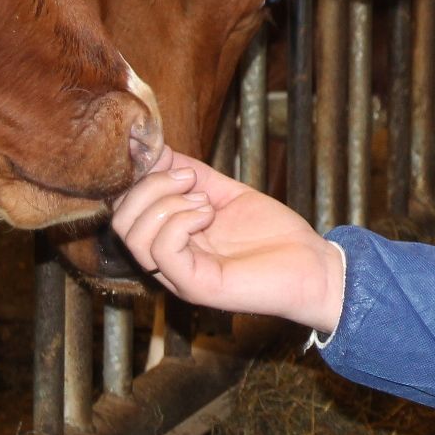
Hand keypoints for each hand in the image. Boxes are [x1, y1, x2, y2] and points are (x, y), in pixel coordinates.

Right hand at [108, 150, 346, 335]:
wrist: (313, 265)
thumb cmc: (274, 235)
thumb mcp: (226, 193)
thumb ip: (191, 174)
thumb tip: (155, 148)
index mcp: (170, 238)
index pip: (123, 208)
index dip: (137, 176)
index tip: (163, 155)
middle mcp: (167, 260)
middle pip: (121, 221)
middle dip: (149, 186)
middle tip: (190, 179)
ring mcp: (178, 276)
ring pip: (134, 235)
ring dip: (167, 203)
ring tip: (205, 200)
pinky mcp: (195, 285)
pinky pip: (162, 249)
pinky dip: (181, 220)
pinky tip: (209, 214)